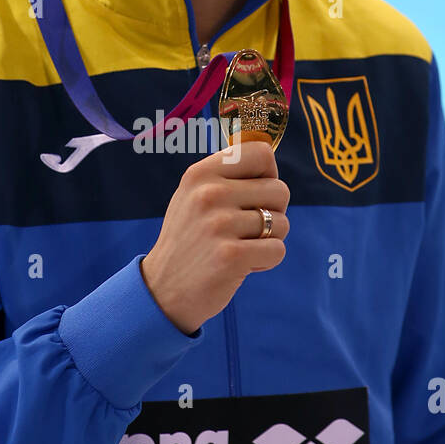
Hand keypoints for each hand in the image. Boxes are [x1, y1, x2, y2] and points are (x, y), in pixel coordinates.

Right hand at [140, 139, 289, 334]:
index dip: (268, 175)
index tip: (253, 194)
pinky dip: (266, 261)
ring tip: (239, 247)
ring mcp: (219, 225)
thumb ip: (226, 175)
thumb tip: (269, 158)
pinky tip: (242, 264)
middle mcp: (208, 194)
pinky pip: (278, 250)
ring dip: (268, 240)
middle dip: (272, 212)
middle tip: (245, 229)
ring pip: (281, 223)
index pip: (262, 153)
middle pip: (279, 190)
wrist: (162, 290)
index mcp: (200, 173)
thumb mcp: (193, 196)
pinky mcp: (231, 256)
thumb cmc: (189, 240)